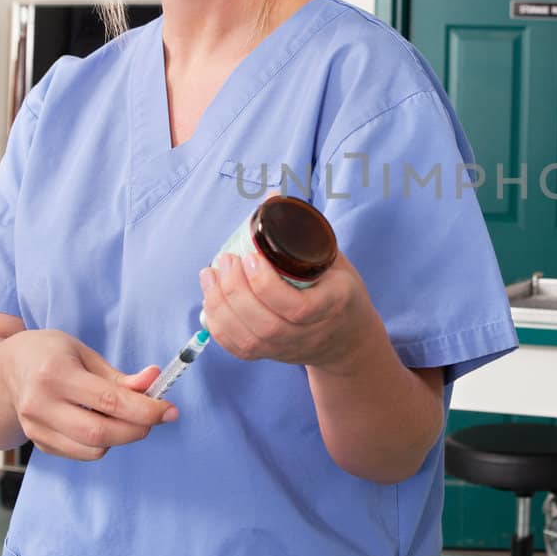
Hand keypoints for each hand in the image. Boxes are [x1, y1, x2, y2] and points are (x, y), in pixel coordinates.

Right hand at [0, 329, 176, 460]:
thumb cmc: (49, 355)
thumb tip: (154, 381)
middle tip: (156, 418)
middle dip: (137, 429)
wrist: (3, 371)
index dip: (145, 410)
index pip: (108, 401)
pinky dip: (101, 444)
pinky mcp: (38, 443)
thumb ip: (119, 375)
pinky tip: (102, 423)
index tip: (169, 411)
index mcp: (55, 373)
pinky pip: (80, 453)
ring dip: (121, 438)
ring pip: (91, 450)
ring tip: (127, 418)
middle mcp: (40, 404)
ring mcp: (35, 428)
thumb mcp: (83, 353)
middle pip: (99, 433)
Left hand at [200, 249, 380, 373]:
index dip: (266, 285)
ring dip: (221, 306)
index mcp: (333, 305)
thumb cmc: (340, 291)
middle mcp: (310, 333)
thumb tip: (270, 198)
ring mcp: (289, 349)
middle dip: (235, 291)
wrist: (348, 339)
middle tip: (224, 260)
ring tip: (209, 275)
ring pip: (248, 340)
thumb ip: (304, 234)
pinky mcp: (272, 357)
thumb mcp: (333, 259)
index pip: (297, 307)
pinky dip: (218, 327)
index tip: (250, 256)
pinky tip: (209, 302)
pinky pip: (240, 350)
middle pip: (266, 325)